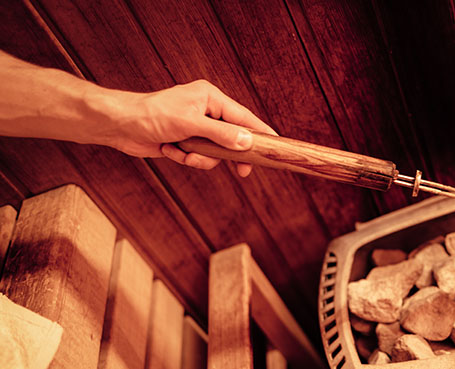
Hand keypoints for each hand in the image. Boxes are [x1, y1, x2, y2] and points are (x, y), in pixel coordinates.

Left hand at [107, 80, 276, 174]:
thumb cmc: (153, 115)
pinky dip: (184, 157)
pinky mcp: (185, 141)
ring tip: (182, 150)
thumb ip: (222, 134)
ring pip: (214, 152)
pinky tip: (169, 149)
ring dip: (199, 157)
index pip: (243, 116)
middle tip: (243, 170)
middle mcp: (205, 111)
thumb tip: (246, 142)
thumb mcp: (192, 124)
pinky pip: (197, 157)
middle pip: (231, 137)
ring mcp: (195, 128)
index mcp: (210, 98)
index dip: (260, 131)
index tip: (275, 144)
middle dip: (229, 153)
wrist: (121, 126)